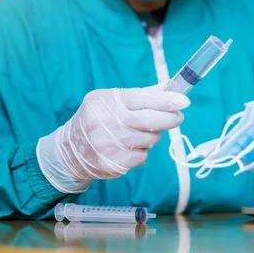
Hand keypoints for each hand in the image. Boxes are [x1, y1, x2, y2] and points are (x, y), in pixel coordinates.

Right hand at [37, 86, 189, 193]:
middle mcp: (105, 122)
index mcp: (105, 102)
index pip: (142, 99)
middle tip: (177, 117)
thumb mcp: (109, 101)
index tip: (184, 101)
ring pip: (150, 140)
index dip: (166, 100)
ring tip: (141, 133)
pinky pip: (142, 156)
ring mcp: (108, 145)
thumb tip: (169, 89)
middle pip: (150, 121)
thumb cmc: (96, 119)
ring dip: (153, 136)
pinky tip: (130, 147)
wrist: (69, 150)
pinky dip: (142, 151)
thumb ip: (139, 95)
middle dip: (170, 119)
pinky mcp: (113, 164)